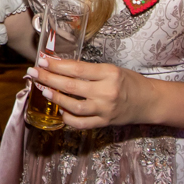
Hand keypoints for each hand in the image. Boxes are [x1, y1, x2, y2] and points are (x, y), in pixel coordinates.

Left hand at [28, 55, 151, 128]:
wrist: (149, 102)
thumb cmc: (130, 82)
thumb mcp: (112, 70)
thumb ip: (89, 71)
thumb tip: (61, 68)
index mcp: (109, 73)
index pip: (76, 68)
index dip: (56, 65)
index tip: (42, 60)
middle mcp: (106, 92)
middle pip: (70, 86)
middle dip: (48, 79)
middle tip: (34, 73)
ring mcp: (104, 110)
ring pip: (72, 106)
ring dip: (55, 98)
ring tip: (43, 90)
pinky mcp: (104, 123)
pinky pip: (80, 123)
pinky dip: (67, 117)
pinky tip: (60, 110)